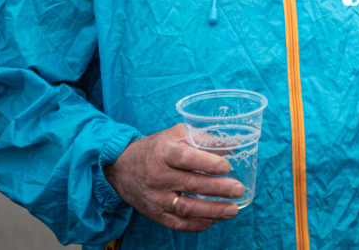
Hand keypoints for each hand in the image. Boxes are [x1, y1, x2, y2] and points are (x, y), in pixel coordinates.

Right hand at [103, 124, 241, 231]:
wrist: (120, 167)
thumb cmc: (156, 148)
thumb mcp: (175, 135)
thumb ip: (202, 139)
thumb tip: (233, 145)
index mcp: (164, 153)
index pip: (186, 158)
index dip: (207, 163)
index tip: (227, 166)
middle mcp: (159, 176)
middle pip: (190, 184)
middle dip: (217, 188)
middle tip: (238, 189)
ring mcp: (156, 197)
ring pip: (186, 208)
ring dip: (212, 210)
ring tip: (233, 210)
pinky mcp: (155, 213)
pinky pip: (177, 223)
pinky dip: (197, 224)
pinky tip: (214, 220)